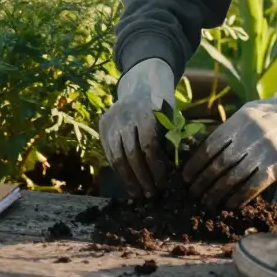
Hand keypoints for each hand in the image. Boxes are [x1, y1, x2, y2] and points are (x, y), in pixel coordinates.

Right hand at [99, 58, 176, 198]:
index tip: (162, 183)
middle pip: (131, 153)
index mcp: (146, 112)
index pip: (148, 145)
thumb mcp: (171, 114)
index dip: (155, 167)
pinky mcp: (103, 125)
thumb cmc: (161, 103)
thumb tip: (173, 166)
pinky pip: (109, 152)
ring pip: (116, 156)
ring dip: (128, 178)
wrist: (140, 82)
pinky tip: (127, 181)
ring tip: (137, 193)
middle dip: (141, 177)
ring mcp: (111, 121)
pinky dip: (118, 168)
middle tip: (150, 194)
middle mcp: (125, 116)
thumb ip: (171, 136)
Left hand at [183, 80, 276, 210]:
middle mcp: (251, 134)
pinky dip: (241, 196)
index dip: (197, 163)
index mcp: (240, 120)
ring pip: (236, 176)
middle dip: (205, 181)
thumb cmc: (266, 117)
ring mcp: (265, 150)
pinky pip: (255, 183)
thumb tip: (194, 147)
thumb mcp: (245, 114)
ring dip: (219, 191)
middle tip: (194, 193)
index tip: (187, 177)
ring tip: (208, 201)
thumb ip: (225, 131)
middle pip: (221, 163)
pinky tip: (230, 204)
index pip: (212, 145)